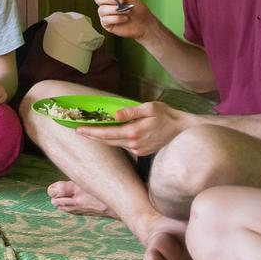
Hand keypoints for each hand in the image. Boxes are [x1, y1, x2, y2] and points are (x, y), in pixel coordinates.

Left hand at [77, 101, 191, 155]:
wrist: (182, 130)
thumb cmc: (166, 115)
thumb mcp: (149, 108)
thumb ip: (130, 112)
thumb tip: (114, 115)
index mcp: (134, 132)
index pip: (107, 134)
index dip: (91, 132)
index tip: (79, 130)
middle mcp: (134, 144)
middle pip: (107, 141)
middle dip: (92, 136)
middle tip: (78, 131)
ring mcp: (138, 150)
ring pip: (114, 144)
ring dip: (101, 139)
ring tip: (89, 132)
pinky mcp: (141, 152)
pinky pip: (123, 146)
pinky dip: (113, 140)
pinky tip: (107, 135)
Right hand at [88, 0, 152, 39]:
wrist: (144, 24)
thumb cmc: (137, 9)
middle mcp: (104, 4)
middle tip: (122, 1)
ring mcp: (104, 15)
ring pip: (102, 10)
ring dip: (115, 10)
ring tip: (126, 11)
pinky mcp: (106, 24)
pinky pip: (106, 19)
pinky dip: (117, 18)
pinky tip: (124, 18)